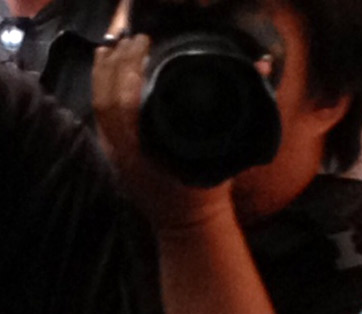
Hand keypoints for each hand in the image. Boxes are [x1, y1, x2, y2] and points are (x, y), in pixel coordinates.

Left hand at [92, 34, 235, 233]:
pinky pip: (102, 119)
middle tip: (131, 40)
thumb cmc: (208, 190)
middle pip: (106, 102)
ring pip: (99, 110)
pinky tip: (108, 75)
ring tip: (110, 47)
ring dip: (103, 76)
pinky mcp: (116, 156)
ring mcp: (116, 156)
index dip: (128, 71)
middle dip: (114, 66)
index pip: (124, 105)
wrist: (188, 226)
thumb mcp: (225, 151)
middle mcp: (124, 154)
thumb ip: (245, 107)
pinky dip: (103, 93)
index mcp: (144, 152)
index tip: (143, 46)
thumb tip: (262, 67)